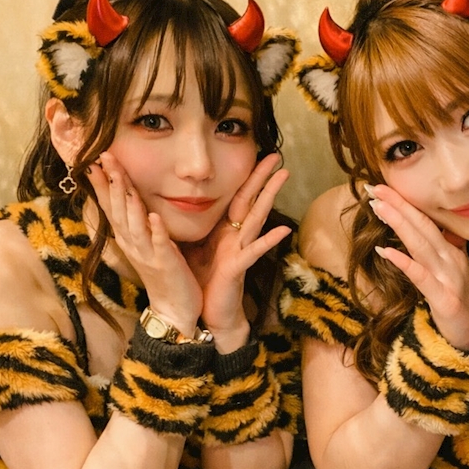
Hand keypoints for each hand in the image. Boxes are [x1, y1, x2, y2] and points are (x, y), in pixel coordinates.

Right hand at [86, 152, 202, 335]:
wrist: (173, 309)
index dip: (101, 182)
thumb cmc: (162, 273)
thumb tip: (127, 196)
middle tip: (105, 156)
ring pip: (133, 224)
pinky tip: (154, 216)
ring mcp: (147, 254)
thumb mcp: (144, 243)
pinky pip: (160, 245)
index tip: (94, 158)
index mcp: (127, 237)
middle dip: (111, 182)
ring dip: (127, 201)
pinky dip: (156, 230)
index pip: (110, 205)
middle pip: (117, 209)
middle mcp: (132, 244)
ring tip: (122, 179)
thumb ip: (136, 221)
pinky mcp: (166, 264)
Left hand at [183, 154, 291, 352]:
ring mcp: (239, 250)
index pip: (237, 197)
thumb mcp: (194, 246)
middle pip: (251, 200)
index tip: (255, 154)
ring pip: (257, 217)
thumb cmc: (202, 281)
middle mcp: (236, 237)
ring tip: (284, 175)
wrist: (207, 314)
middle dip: (263, 177)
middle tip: (277, 155)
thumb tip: (184, 202)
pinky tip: (284, 229)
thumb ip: (197, 225)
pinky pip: (254, 251)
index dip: (246, 176)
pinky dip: (269, 240)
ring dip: (270, 195)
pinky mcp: (238, 267)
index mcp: (224, 230)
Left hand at [366, 184, 468, 350]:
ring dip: (400, 224)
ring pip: (422, 245)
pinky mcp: (444, 301)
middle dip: (399, 205)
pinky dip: (404, 262)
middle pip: (423, 227)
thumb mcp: (455, 272)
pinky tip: (385, 250)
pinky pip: (421, 278)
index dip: (406, 204)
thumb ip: (444, 250)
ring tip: (379, 207)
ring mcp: (449, 280)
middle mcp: (452, 261)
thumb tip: (432, 229)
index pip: (427, 222)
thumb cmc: (461, 304)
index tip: (383, 187)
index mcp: (453, 253)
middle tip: (375, 187)